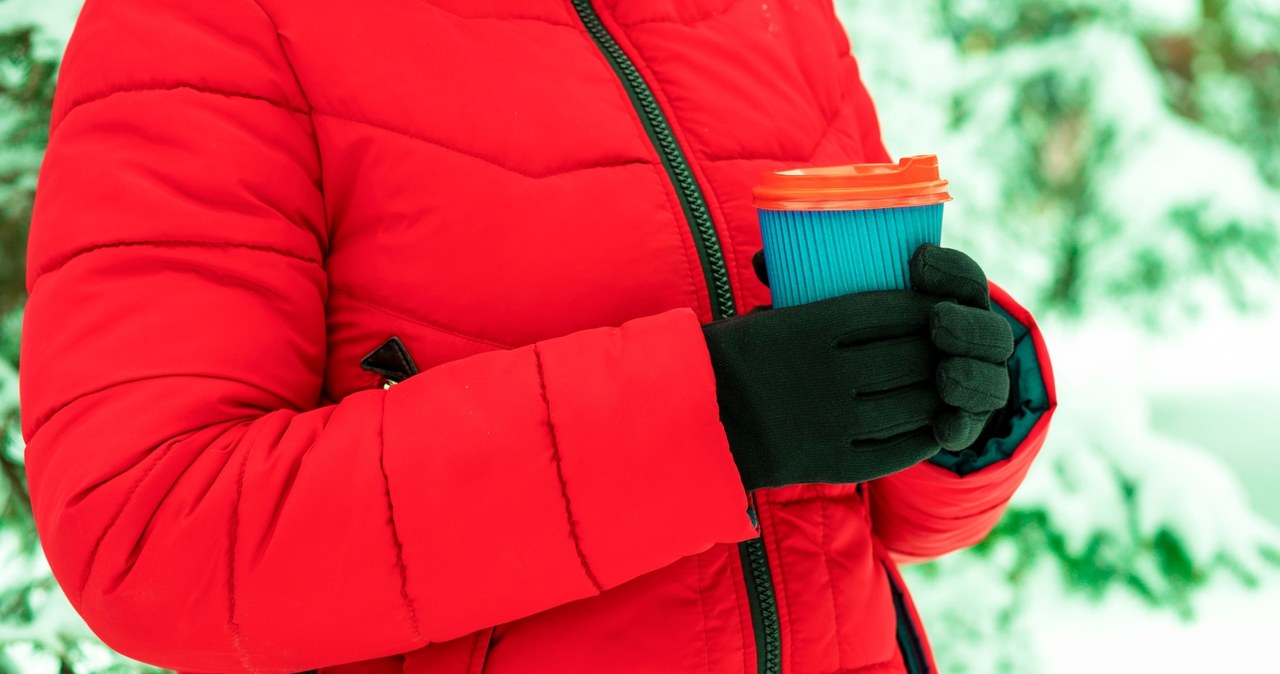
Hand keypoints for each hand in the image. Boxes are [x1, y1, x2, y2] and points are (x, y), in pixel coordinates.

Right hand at [704, 244, 1011, 490]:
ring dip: (937, 394)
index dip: (925, 308)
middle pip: (910, 356)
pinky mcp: (834, 463)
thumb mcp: (769, 317)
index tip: (938, 305)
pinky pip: (896, 449)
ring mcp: (833, 421)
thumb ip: (818, 306)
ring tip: (945, 386)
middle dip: (939, 351)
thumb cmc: (729, 360)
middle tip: (951, 346)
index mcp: (811, 327)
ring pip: (912, 404)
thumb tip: (864, 281)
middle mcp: (828, 373)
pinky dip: (922, 437)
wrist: (691, 422)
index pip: (893, 309)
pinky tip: (931, 426)